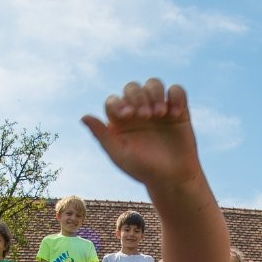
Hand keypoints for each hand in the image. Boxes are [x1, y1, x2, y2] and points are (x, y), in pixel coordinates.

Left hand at [83, 79, 198, 189]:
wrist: (173, 178)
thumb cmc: (143, 170)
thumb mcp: (120, 155)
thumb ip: (102, 136)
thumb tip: (83, 117)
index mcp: (120, 121)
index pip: (113, 101)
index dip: (119, 103)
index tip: (128, 116)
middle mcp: (137, 111)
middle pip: (132, 88)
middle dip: (138, 97)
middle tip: (146, 116)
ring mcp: (157, 108)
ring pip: (153, 83)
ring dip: (155, 93)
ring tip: (160, 113)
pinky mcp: (178, 109)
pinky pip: (176, 90)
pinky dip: (176, 96)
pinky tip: (174, 113)